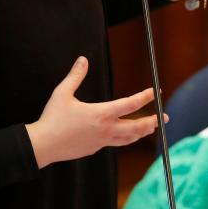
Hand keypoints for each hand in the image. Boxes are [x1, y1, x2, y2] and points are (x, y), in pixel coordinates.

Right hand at [25, 57, 165, 168]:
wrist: (42, 146)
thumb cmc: (52, 119)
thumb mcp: (62, 93)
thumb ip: (75, 76)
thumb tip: (82, 59)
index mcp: (101, 113)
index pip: (130, 104)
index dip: (145, 97)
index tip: (155, 91)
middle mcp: (106, 129)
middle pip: (137, 127)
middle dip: (153, 121)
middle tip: (164, 117)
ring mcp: (102, 141)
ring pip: (129, 139)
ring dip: (142, 132)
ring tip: (151, 128)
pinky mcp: (95, 149)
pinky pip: (114, 143)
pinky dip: (123, 138)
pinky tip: (123, 134)